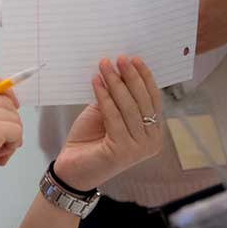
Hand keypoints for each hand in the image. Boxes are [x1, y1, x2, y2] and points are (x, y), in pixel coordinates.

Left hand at [55, 57, 164, 191]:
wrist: (73, 168)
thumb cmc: (90, 141)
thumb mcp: (106, 114)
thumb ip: (116, 98)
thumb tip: (118, 70)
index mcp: (153, 132)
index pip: (153, 100)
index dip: (144, 78)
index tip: (134, 59)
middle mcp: (151, 142)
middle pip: (143, 102)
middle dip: (130, 77)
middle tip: (119, 59)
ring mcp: (139, 148)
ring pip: (128, 107)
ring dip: (115, 83)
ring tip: (104, 65)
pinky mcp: (123, 151)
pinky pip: (113, 116)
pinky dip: (104, 97)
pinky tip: (96, 82)